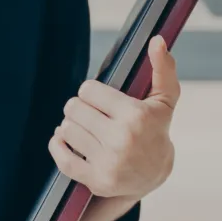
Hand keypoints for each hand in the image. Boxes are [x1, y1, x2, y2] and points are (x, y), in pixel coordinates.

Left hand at [50, 35, 178, 204]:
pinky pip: (62, 159)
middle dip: (79, 108)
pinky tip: (63, 139)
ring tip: (83, 128)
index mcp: (136, 115)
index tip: (99, 98)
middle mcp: (122, 139)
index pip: (88, 90)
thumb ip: (162, 68)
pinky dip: (57, 145)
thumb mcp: (164, 100)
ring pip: (66, 130)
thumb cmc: (157, 130)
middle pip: (74, 108)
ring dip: (70, 126)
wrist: (156, 174)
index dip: (91, 92)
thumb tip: (156, 40)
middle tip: (90, 114)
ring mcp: (108, 162)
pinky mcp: (96, 180)